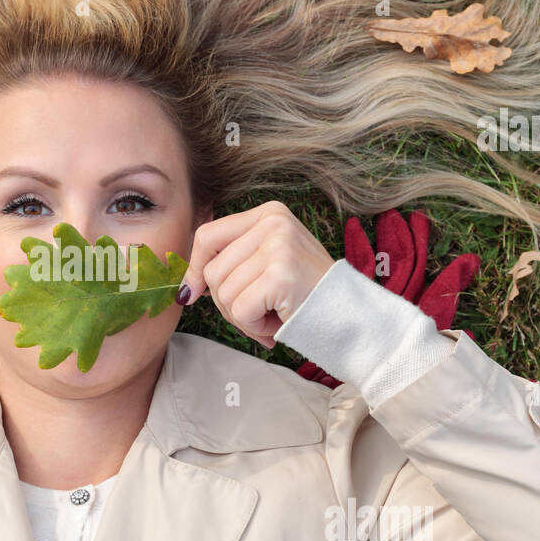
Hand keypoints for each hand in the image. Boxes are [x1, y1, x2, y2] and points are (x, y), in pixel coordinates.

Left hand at [176, 201, 334, 347]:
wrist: (353, 318)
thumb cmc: (306, 295)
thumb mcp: (269, 263)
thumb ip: (234, 261)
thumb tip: (186, 284)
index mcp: (269, 213)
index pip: (208, 235)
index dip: (195, 268)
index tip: (193, 293)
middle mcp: (273, 222)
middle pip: (213, 270)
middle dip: (227, 303)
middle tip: (258, 313)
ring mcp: (278, 246)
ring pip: (223, 293)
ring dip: (243, 317)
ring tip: (273, 315)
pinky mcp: (281, 274)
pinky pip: (239, 309)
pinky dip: (253, 326)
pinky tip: (277, 323)